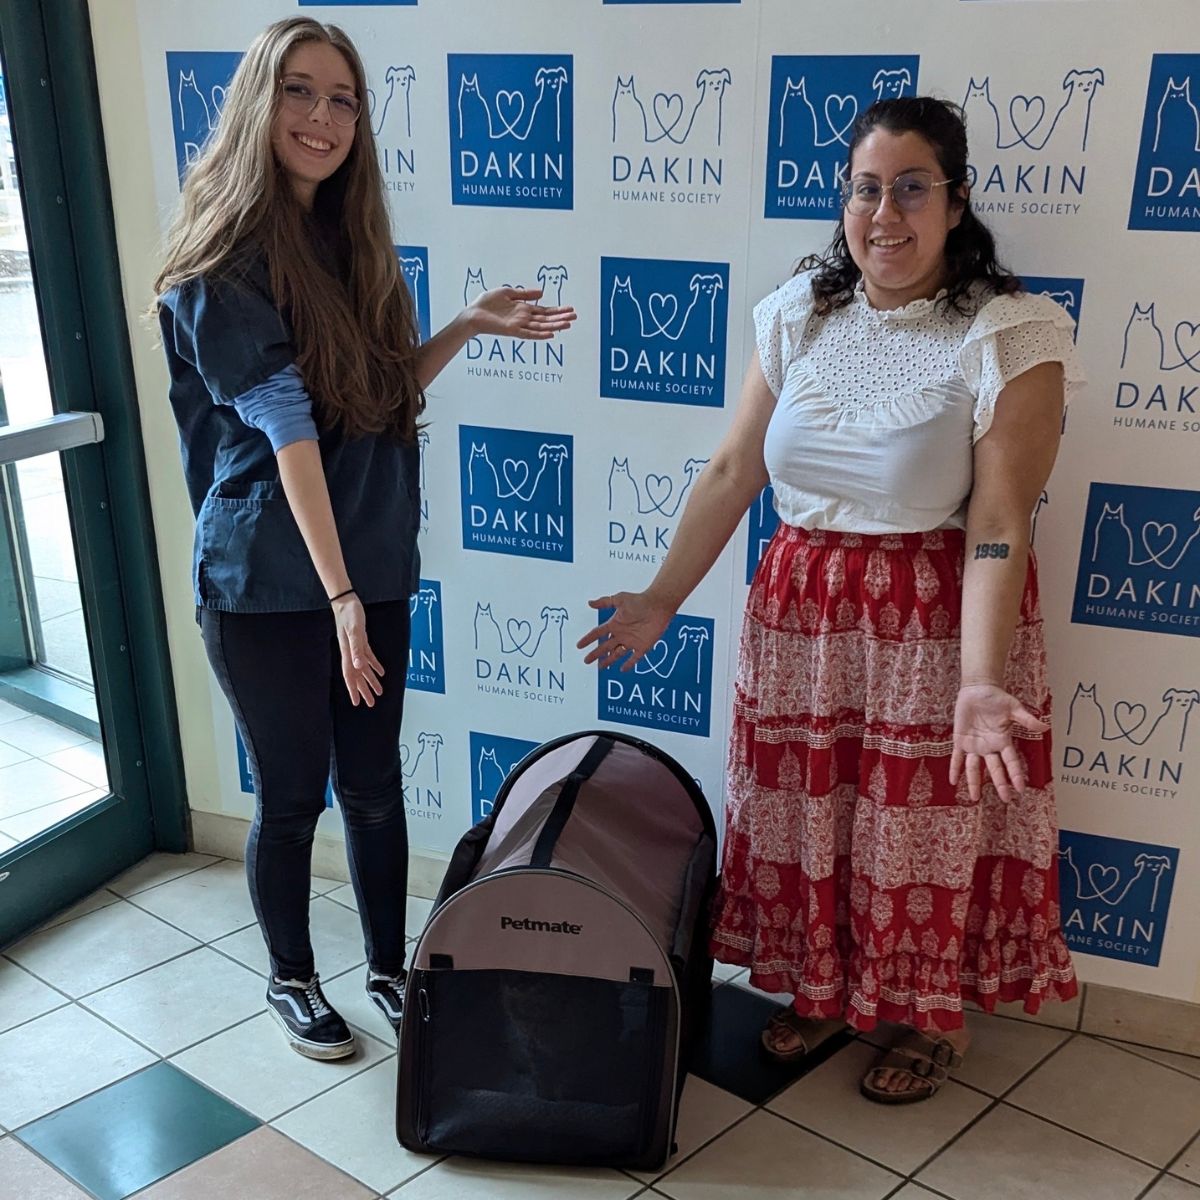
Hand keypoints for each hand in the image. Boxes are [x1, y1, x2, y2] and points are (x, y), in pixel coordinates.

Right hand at [331, 593, 383, 706]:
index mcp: (348, 653)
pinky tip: (380, 672)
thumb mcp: (355, 631)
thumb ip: (356, 649)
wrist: (346, 602)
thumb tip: (359, 666)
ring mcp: (355, 647)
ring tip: (378, 691)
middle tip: (370, 703)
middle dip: (364, 690)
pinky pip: (368, 657)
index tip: (357, 702)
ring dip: (370, 680)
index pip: (351, 676)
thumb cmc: (349, 614)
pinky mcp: (361, 641)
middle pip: (358, 676)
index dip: (354, 690)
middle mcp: (351, 653)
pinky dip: (374, 666)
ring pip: (363, 668)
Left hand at [466, 287, 576, 340]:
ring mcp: (519, 326)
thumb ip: (525, 294)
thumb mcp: (508, 292)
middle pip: (546, 319)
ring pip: (541, 327)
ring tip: (568, 324)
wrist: (473, 313)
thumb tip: (542, 292)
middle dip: (560, 318)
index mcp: (523, 309)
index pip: (544, 311)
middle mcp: (524, 319)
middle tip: (575, 317)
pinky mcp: (512, 331)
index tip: (570, 309)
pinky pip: (529, 334)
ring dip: (555, 326)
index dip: (557, 310)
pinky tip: (551, 334)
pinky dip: (540, 334)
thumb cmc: (487, 304)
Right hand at [577, 591, 674, 671]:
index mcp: (615, 624)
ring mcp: (631, 641)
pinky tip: (622, 669)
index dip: (588, 640)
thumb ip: (605, 602)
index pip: (598, 634)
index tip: (579, 646)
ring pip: (617, 653)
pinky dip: (628, 664)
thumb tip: (590, 603)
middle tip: (586, 661)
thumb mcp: (620, 599)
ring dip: (608, 660)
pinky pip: (634, 658)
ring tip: (600, 667)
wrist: (658, 605)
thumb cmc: (640, 601)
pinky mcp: (643, 646)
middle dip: (595, 654)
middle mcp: (621, 634)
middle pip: (605, 646)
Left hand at [949, 683, 1049, 801]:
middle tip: (1005, 799)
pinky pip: (957, 757)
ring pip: (974, 768)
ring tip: (975, 798)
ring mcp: (974, 746)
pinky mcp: (960, 741)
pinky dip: (955, 768)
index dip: (1015, 774)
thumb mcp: (1013, 708)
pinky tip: (953, 781)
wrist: (978, 690)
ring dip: (974, 782)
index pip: (1011, 761)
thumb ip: (1027, 719)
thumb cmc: (997, 699)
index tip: (1020, 788)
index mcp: (1003, 741)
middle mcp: (990, 747)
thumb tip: (1045, 726)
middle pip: (995, 769)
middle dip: (1000, 784)